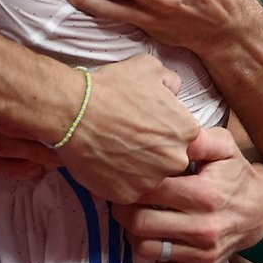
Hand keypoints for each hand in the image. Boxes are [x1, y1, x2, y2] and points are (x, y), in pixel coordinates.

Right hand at [58, 54, 197, 203]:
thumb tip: (173, 92)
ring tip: (115, 148)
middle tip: (130, 137)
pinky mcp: (127, 195)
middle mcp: (175, 160)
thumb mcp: (150, 67)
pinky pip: (127, 190)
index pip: (184, 136)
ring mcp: (151, 181)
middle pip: (170, 159)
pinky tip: (105, 161)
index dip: (165, 129)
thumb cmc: (113, 88)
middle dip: (154, 150)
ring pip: (149, 177)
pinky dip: (117, 179)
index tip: (149, 125)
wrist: (75, 111)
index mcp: (186, 130)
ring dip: (136, 167)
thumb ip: (171, 81)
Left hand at [114, 126, 262, 262]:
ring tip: (138, 217)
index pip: (149, 191)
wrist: (259, 208)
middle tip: (123, 199)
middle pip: (140, 224)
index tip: (126, 177)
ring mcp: (202, 253)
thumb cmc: (234, 172)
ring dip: (135, 235)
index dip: (130, 183)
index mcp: (203, 194)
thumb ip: (196, 138)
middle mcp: (203, 228)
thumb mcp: (222, 146)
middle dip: (123, 210)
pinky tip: (157, 244)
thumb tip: (169, 133)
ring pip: (146, 250)